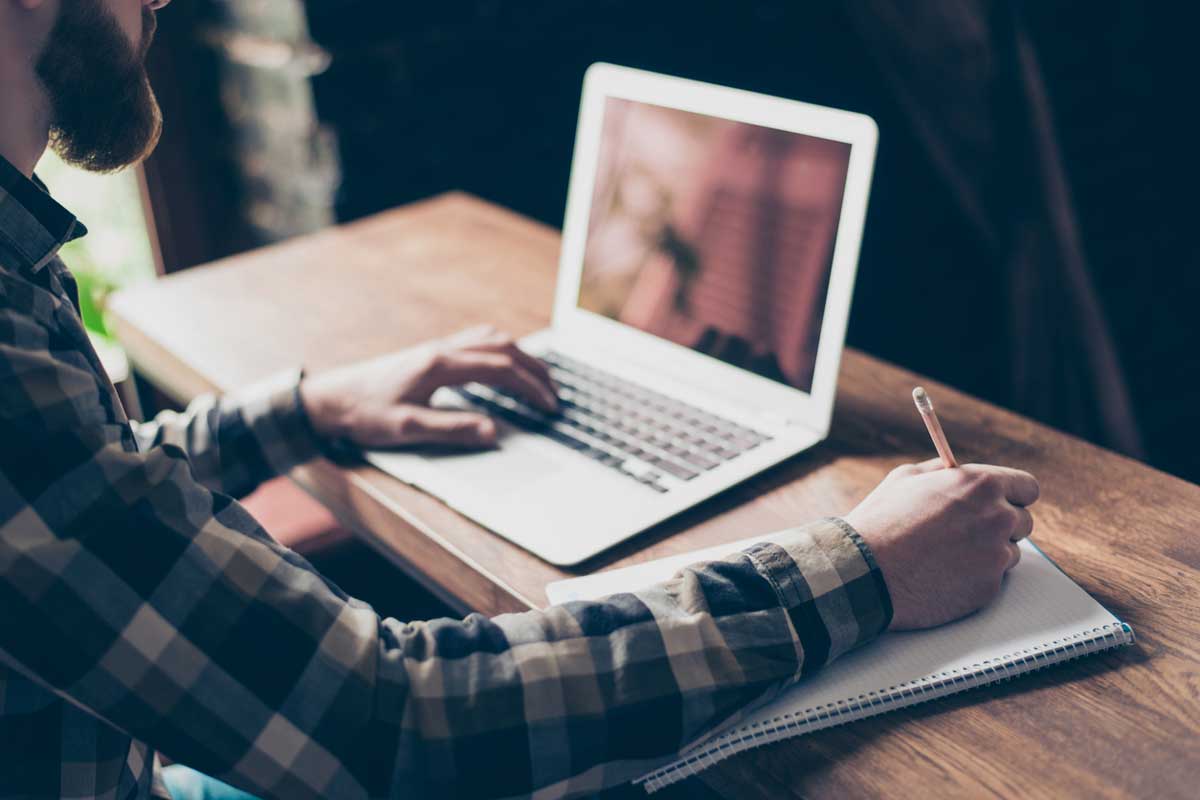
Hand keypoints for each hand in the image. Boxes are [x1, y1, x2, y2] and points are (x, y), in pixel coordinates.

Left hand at [298, 326, 556, 448]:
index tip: (549, 406)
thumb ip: (452, 429)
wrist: (331, 398)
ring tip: (539, 378)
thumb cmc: (365, 415)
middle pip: (503, 348)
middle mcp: (442, 350)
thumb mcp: (407, 429)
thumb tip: (494, 432)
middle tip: (555, 396)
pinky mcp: (431, 353)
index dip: (530, 387)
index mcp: (440, 365)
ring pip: (491, 339)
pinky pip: (476, 341)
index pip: (500, 368)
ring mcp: (437, 348)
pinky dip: (501, 349)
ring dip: (520, 356)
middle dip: (534, 371)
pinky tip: (504, 363)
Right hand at [845, 459, 1039, 629]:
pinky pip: (993, 578)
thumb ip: (943, 472)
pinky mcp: (989, 586)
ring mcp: (996, 555)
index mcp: (981, 485)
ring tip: (948, 554)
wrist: (865, 569)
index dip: (1014, 495)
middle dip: (1001, 525)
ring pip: (1010, 552)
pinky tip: (944, 573)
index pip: (1027, 487)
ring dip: (988, 552)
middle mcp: (997, 517)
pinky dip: (975, 577)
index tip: (1004, 502)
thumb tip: (955, 472)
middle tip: (970, 531)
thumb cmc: (881, 521)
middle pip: (1023, 521)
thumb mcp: (906, 478)